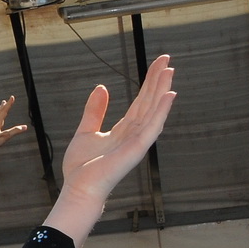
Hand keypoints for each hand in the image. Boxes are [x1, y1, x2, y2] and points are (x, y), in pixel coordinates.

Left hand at [60, 57, 174, 198]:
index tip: (158, 64)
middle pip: (149, 102)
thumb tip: (102, 87)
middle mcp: (135, 134)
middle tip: (166, 59)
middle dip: (157, 80)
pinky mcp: (137, 149)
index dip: (149, 83)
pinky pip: (152, 127)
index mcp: (124, 130)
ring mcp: (137, 141)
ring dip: (162, 90)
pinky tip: (169, 95)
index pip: (140, 102)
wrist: (79, 188)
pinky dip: (161, 111)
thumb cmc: (82, 167)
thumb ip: (95, 111)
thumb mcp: (86, 131)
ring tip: (170, 71)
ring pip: (154, 110)